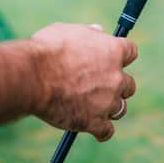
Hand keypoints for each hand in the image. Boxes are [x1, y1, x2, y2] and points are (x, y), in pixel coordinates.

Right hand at [30, 23, 137, 141]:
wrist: (31, 76)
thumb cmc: (46, 50)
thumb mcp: (67, 31)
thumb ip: (87, 33)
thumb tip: (98, 31)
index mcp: (113, 51)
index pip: (131, 52)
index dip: (121, 56)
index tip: (111, 59)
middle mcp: (116, 77)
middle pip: (129, 84)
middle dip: (115, 85)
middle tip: (97, 86)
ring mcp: (107, 101)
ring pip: (120, 108)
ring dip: (108, 107)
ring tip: (90, 106)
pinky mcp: (94, 122)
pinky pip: (107, 132)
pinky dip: (101, 131)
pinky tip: (92, 127)